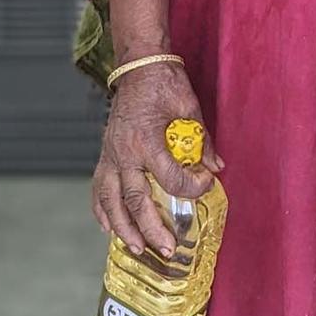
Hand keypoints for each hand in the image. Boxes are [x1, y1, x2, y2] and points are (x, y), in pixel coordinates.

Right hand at [91, 60, 222, 258]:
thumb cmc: (165, 83)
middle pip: (136, 200)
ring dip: (123, 228)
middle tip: (167, 249)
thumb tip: (216, 167)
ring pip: (111, 201)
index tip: (205, 184)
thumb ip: (203, 140)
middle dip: (152, 229)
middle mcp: (125, 152)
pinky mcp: (105, 154)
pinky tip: (108, 227)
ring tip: (137, 249)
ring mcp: (111, 155)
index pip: (170, 178)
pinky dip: (102, 210)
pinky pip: (99, 188)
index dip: (191, 187)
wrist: (138, 66)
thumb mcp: (190, 107)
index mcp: (148, 140)